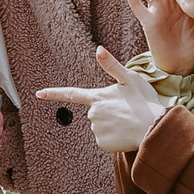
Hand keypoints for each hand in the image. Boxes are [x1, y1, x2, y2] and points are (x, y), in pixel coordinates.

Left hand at [39, 46, 169, 154]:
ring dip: (112, 125)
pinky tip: (125, 133)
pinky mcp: (102, 143)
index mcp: (98, 97)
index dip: (54, 94)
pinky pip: (105, 140)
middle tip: (127, 111)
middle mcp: (93, 113)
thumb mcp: (130, 78)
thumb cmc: (145, 102)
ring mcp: (96, 129)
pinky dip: (114, 137)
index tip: (39, 94)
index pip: (71, 94)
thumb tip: (98, 49)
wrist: (154, 128)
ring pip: (101, 126)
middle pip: (95, 112)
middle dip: (108, 112)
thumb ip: (111, 65)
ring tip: (128, 122)